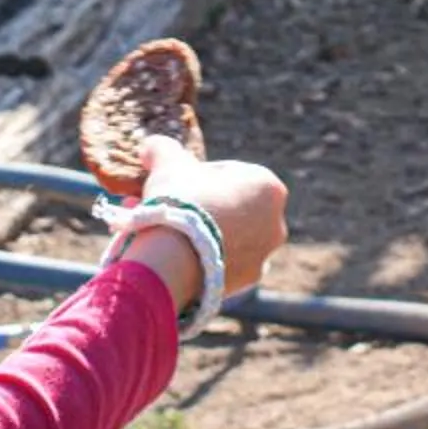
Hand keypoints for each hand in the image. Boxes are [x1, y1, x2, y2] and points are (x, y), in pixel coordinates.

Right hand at [134, 135, 288, 295]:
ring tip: (160, 231)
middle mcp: (275, 223)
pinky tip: (170, 254)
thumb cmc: (178, 201)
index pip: (228, 174)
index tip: (174, 183)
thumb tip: (152, 146)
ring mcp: (262, 256)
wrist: (174, 259)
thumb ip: (162, 149)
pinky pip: (218, 263)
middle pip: (227, 207)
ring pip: (223, 236)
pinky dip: (199, 257)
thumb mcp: (167, 162)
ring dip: (197, 232)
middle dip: (197, 206)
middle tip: (165, 207)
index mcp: (269, 188)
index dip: (196, 176)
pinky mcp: (245, 282)